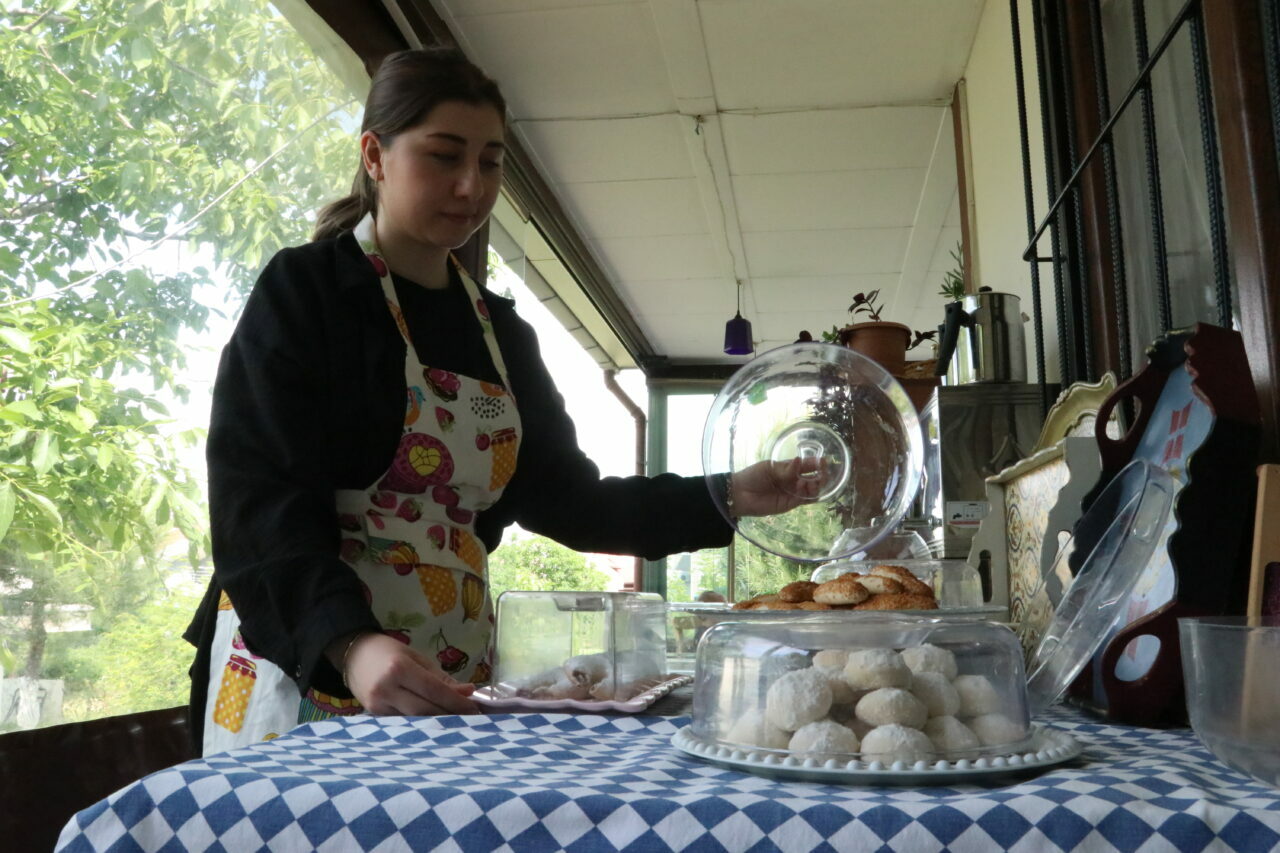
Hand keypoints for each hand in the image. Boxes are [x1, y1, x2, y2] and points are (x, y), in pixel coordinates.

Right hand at [333, 632, 477, 715]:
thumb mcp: (417, 658)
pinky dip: (421, 725)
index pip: (434, 691)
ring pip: (414, 721)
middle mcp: (387, 689)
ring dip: (437, 724)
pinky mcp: (373, 716)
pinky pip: (403, 723)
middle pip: (425, 710)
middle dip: (450, 716)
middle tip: (471, 721)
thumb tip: (468, 692)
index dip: (456, 703)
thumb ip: (441, 678)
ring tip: (457, 724)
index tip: (475, 710)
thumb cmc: (389, 652)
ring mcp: (378, 706)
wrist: (353, 656)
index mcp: (400, 669)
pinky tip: (435, 726)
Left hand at [728, 456, 823, 516]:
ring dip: (817, 485)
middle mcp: (793, 480)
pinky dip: (809, 494)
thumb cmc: (753, 476)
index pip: (806, 465)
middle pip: (813, 478)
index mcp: (789, 468)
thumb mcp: (769, 467)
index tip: (824, 460)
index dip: (816, 463)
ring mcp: (793, 492)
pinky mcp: (791, 504)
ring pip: (812, 489)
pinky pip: (806, 500)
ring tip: (812, 482)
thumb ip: (786, 468)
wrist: (740, 494)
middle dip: (821, 475)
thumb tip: (799, 461)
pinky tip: (805, 487)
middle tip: (824, 472)